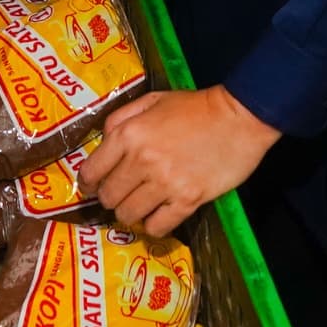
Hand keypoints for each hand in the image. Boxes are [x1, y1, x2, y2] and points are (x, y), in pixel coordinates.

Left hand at [82, 85, 278, 235]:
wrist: (239, 118)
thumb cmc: (195, 107)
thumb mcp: (153, 100)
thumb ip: (121, 118)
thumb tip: (102, 142)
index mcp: (129, 134)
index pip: (91, 172)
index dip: (88, 183)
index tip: (93, 187)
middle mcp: (142, 161)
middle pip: (109, 197)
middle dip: (111, 198)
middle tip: (122, 194)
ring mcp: (165, 183)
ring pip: (128, 216)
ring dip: (131, 213)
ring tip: (141, 205)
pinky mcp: (188, 200)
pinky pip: (157, 227)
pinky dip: (154, 225)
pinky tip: (159, 215)